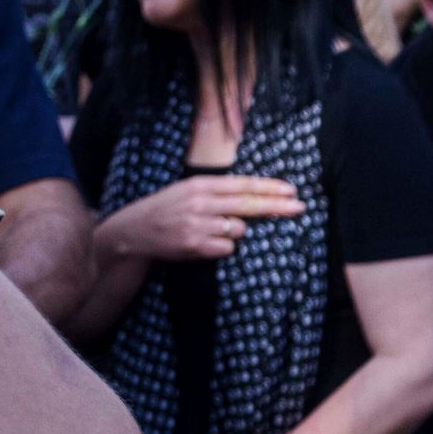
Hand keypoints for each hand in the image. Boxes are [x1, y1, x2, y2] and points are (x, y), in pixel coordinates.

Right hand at [99, 173, 300, 263]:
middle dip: (276, 206)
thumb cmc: (167, 210)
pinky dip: (222, 248)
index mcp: (199, 185)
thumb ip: (219, 192)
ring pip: (238, 229)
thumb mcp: (189, 191)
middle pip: (247, 204)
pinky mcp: (194, 245)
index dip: (269, 188)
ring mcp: (196, 224)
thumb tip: (257, 195)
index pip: (242, 185)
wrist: (132, 232)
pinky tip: (205, 243)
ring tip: (212, 230)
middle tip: (300, 207)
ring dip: (234, 232)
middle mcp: (199, 202)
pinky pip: (226, 248)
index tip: (292, 191)